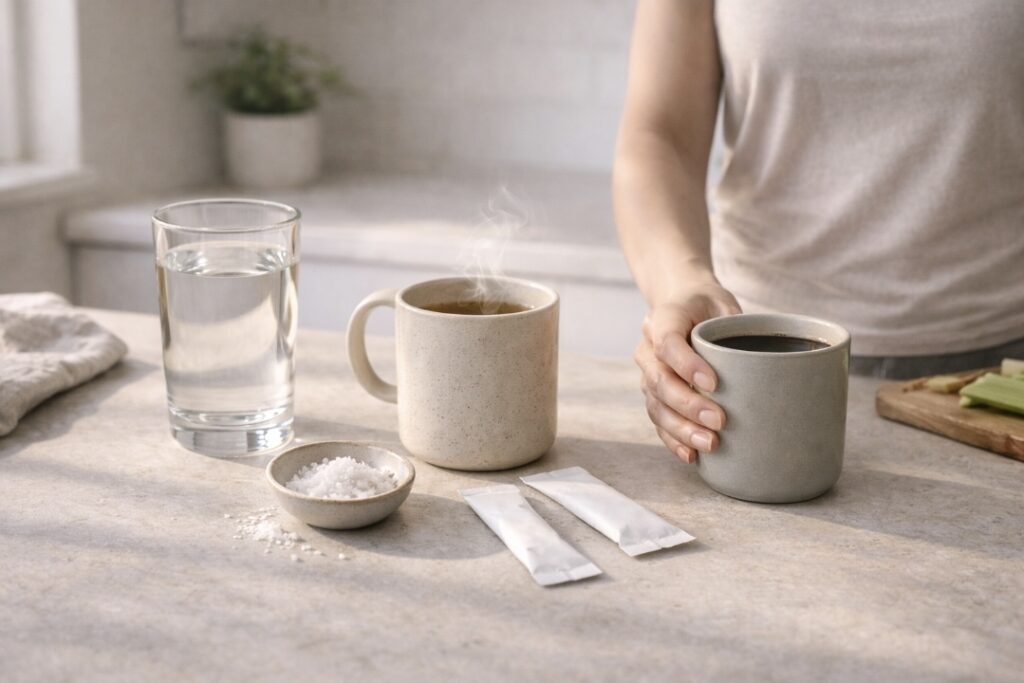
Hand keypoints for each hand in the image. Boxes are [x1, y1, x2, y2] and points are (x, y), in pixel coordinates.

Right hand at [636, 283, 740, 462]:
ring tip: (710, 443)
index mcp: (663, 318)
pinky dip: (674, 440)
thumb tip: (771, 363)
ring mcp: (647, 374)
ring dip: (681, 429)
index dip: (687, 365)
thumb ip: (737, 328)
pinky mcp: (652, 395)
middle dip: (688, 405)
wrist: (682, 304)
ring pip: (656, 406)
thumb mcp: (724, 304)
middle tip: (719, 421)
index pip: (668, 342)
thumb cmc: (709, 307)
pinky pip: (658, 421)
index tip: (715, 383)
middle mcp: (647, 348)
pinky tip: (692, 455)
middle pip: (659, 380)